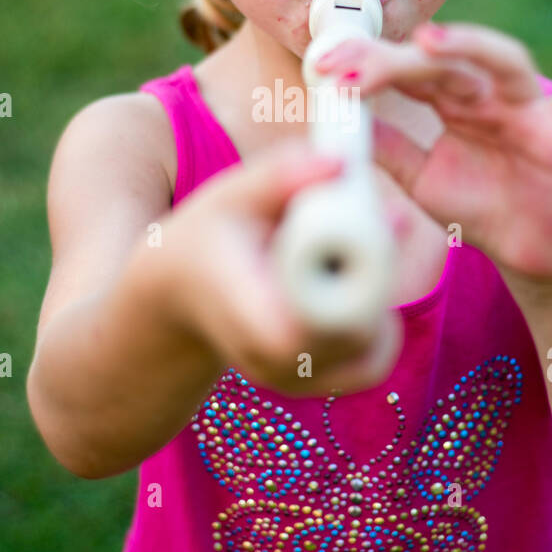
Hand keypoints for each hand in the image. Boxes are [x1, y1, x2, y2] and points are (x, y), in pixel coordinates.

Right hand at [160, 137, 407, 395]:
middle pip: (362, 329)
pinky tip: (350, 285)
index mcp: (254, 317)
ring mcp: (294, 382)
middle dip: (374, 273)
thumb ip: (282, 176)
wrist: (174, 296)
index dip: (361, 274)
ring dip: (376, 297)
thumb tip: (341, 164)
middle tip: (364, 226)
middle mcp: (274, 363)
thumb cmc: (205, 237)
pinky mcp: (312, 387)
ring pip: (373, 346)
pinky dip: (375, 322)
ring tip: (344, 257)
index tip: (359, 226)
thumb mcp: (231, 196)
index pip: (332, 318)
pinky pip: (371, 362)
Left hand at [313, 9, 551, 291]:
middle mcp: (487, 93)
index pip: (408, 71)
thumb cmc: (480, 209)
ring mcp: (527, 107)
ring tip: (429, 38)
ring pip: (501, 61)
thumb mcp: (419, 178)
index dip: (368, 66)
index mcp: (451, 100)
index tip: (324, 69)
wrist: (527, 256)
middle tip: (352, 60)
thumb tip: (339, 118)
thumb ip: (385, 148)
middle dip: (397, 58)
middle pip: (443, 61)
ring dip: (467, 45)